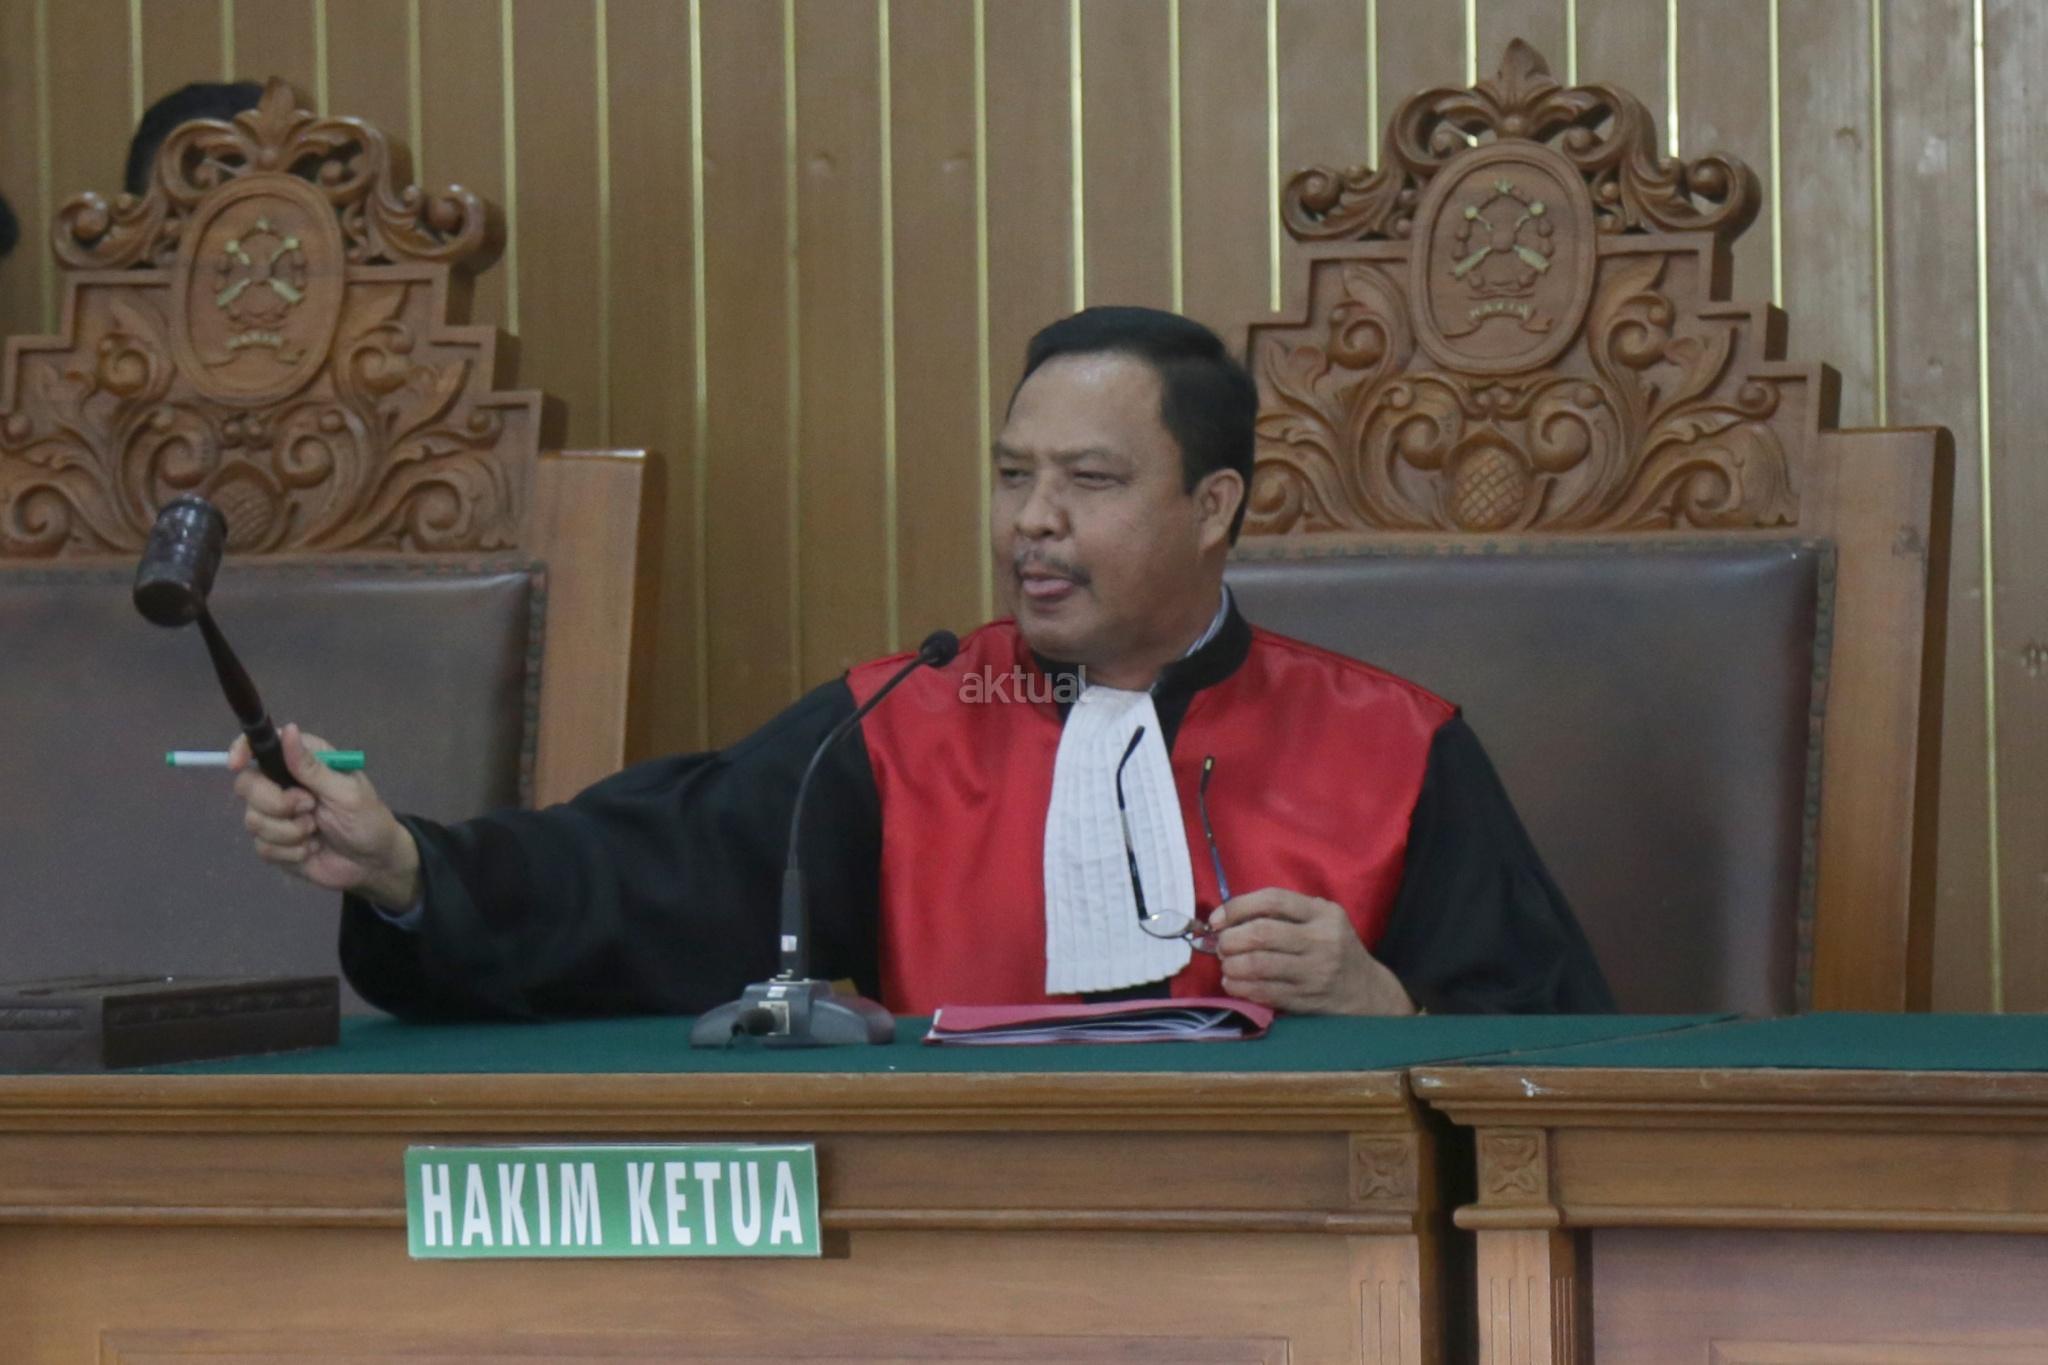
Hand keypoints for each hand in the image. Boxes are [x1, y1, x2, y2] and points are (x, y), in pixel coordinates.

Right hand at [230, 722, 419, 907]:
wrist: (372, 863)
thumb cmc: (367, 819)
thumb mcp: (346, 792)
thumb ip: (312, 766)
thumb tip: (287, 730)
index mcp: (303, 761)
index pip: (261, 745)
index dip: (243, 749)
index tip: (237, 764)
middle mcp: (283, 784)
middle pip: (247, 784)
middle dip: (276, 802)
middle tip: (309, 807)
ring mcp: (275, 815)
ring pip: (252, 820)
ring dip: (289, 831)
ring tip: (316, 830)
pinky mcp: (274, 843)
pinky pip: (262, 847)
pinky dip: (290, 851)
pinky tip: (311, 849)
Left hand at [1212, 888, 1415, 1015]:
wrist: (1367, 992)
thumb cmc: (1335, 949)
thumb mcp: (1322, 920)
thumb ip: (1285, 913)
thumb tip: (1229, 917)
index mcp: (1324, 914)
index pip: (1273, 900)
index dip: (1237, 907)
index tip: (1217, 920)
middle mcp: (1321, 941)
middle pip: (1261, 934)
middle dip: (1230, 940)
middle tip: (1221, 946)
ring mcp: (1314, 973)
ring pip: (1258, 965)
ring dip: (1231, 966)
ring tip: (1226, 965)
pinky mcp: (1306, 1000)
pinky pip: (1263, 992)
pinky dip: (1240, 987)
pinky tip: (1233, 983)